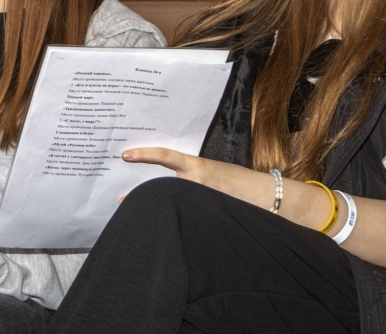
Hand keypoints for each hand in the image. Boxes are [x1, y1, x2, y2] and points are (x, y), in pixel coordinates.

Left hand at [122, 147, 273, 207]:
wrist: (264, 196)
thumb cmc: (238, 183)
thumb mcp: (213, 172)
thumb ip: (191, 174)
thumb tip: (170, 179)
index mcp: (197, 166)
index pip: (165, 156)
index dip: (144, 154)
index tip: (125, 154)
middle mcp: (195, 181)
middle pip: (160, 185)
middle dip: (142, 193)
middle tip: (120, 199)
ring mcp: (199, 198)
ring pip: (170, 202)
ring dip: (157, 208)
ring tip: (137, 214)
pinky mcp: (204, 215)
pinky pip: (183, 218)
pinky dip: (174, 222)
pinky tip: (164, 231)